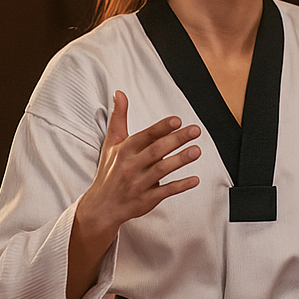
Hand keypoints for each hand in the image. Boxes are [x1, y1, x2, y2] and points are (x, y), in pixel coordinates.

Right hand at [67, 91, 200, 298]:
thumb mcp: (111, 143)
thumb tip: (119, 92)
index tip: (177, 120)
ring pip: (162, 170)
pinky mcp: (146, 200)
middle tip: (195, 130)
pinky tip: (195, 179)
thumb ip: (119, 117)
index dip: (161, 128)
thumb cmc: (109, 170)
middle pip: (156, 151)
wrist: (100, 206)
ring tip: (197, 151)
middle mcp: (131, 166)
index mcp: (124, 150)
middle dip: (176, 140)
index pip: (145, 136)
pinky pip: (165, 192)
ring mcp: (138, 184)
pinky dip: (180, 186)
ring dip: (180, 160)